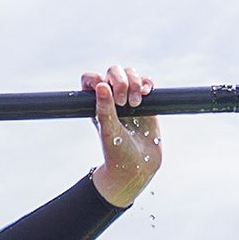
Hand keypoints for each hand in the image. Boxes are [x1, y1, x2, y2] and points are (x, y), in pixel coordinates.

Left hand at [84, 64, 160, 207]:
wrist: (138, 167)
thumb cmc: (117, 153)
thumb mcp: (109, 132)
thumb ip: (105, 110)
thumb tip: (101, 86)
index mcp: (96, 104)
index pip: (91, 80)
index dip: (96, 79)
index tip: (103, 89)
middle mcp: (112, 99)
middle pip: (113, 72)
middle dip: (120, 80)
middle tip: (123, 102)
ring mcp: (129, 99)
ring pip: (131, 74)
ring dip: (135, 83)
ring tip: (135, 103)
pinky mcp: (146, 103)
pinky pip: (146, 83)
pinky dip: (147, 84)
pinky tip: (147, 94)